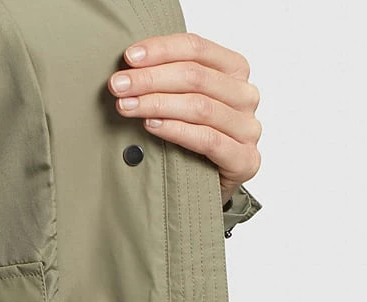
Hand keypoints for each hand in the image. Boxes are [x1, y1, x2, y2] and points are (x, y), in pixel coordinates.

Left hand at [107, 32, 261, 205]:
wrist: (209, 188)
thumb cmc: (193, 139)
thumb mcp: (181, 100)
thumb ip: (167, 80)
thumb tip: (127, 68)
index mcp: (235, 70)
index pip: (196, 48)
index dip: (160, 50)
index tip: (128, 57)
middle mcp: (246, 96)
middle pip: (195, 77)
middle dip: (150, 79)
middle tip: (118, 85)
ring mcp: (248, 129)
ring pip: (200, 107)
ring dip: (157, 104)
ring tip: (127, 106)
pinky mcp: (245, 160)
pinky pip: (207, 139)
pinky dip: (176, 130)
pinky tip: (151, 126)